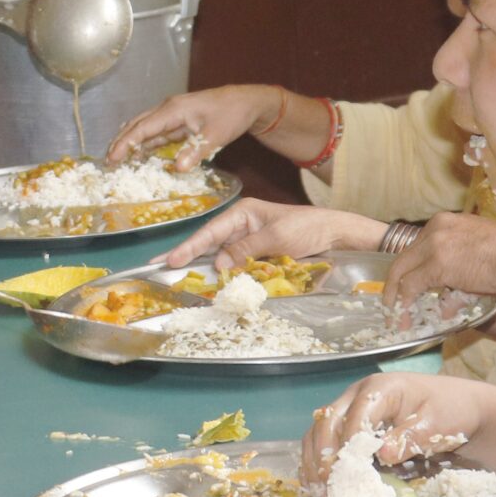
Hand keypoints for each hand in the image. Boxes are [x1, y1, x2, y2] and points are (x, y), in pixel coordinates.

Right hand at [105, 85, 279, 165]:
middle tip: (108, 161)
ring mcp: (172, 114)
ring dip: (130, 141)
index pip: (143, 128)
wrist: (246, 102)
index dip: (126, 143)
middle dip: (121, 141)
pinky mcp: (178, 120)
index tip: (113, 158)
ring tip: (117, 158)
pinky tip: (138, 153)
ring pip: (144, 127)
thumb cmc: (232, 114)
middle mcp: (168, 109)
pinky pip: (156, 131)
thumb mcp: (216, 135)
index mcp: (173, 109)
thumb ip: (196, 151)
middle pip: (137, 125)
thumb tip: (178, 169)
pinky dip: (144, 142)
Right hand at [145, 199, 389, 271]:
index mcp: (243, 213)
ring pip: (220, 258)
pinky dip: (224, 276)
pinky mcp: (258, 258)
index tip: (172, 259)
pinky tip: (209, 283)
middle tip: (159, 266)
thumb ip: (246, 250)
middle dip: (186, 255)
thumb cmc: (308, 228)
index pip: (211, 231)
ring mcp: (249, 243)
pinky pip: (236, 267)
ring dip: (202, 268)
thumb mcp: (277, 237)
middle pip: (209, 244)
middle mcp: (242, 227)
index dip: (190, 246)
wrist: (336, 236)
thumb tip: (218, 263)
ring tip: (176, 276)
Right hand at [300, 372, 491, 488]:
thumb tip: (382, 454)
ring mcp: (351, 409)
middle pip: (328, 419)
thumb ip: (410, 436)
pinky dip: (316, 460)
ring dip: (314, 458)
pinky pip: (323, 439)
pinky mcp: (349, 425)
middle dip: (324, 452)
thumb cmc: (450, 410)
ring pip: (319, 429)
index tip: (350, 470)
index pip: (357, 413)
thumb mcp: (437, 422)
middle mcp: (359, 395)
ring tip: (317, 488)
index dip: (350, 442)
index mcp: (381, 388)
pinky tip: (316, 483)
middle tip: (325, 483)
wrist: (458, 407)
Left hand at [383, 212, 495, 301]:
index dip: (413, 265)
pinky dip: (405, 301)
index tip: (410, 281)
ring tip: (395, 311)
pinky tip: (403, 313)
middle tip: (391, 298)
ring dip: (397, 293)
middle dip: (397, 280)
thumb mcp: (480, 250)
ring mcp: (434, 245)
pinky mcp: (436, 265)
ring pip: (402, 271)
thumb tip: (450, 300)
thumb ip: (461, 268)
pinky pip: (411, 286)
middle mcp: (435, 228)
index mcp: (447, 221)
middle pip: (405, 256)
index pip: (420, 244)